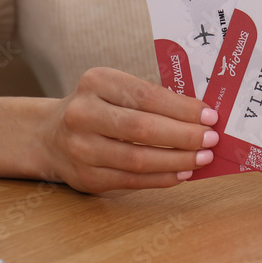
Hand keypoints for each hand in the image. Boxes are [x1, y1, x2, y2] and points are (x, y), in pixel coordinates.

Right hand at [41, 67, 218, 193]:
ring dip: (177, 161)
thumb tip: (200, 115)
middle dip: (184, 135)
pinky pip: (131, 180)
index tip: (209, 115)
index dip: (181, 108)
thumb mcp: (115, 89)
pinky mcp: (86, 177)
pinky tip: (182, 174)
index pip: (146, 95)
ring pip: (138, 159)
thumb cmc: (97, 107)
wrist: (50, 135)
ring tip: (202, 158)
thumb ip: (151, 98)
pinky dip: (161, 178)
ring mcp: (81, 148)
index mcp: (96, 82)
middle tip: (211, 139)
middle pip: (142, 128)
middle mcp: (83, 113)